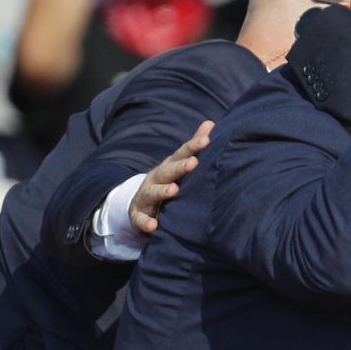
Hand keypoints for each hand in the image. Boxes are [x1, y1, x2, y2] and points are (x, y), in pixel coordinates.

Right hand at [131, 120, 213, 234]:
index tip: (207, 140)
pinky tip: (154, 226)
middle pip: (168, 171)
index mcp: (169, 166)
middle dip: (180, 167)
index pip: (182, 154)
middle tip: (193, 163)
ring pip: (153, 193)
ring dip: (162, 191)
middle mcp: (156, 178)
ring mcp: (146, 196)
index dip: (193, 147)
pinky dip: (146, 223)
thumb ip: (193, 146)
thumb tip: (211, 123)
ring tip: (174, 190)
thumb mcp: (178, 164)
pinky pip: (141, 220)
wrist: (141, 204)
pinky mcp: (139, 215)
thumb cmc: (168, 181)